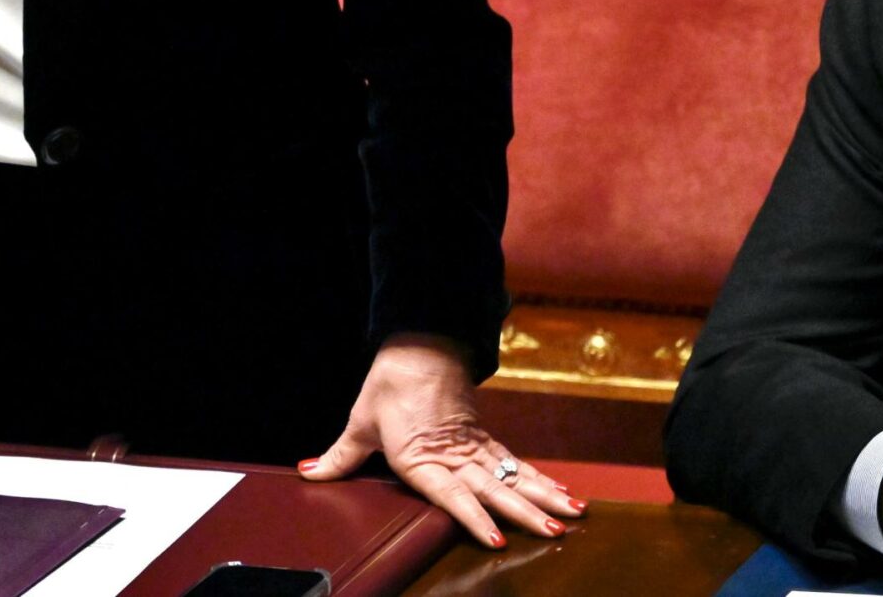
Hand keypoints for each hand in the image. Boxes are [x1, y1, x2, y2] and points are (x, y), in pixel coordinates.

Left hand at [299, 334, 583, 546]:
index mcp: (420, 456)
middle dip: (523, 511)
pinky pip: (515, 463)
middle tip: (552, 531)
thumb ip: (340, 457)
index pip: (451, 493)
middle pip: (493, 488)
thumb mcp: (360, 422)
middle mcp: (453, 455)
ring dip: (542, 496)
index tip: (497, 538)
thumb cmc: (388, 385)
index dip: (473, 516)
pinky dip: (539, 479)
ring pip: (512, 476)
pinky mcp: (483, 438)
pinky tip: (562, 494)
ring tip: (572, 516)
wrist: (417, 345)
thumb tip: (309, 474)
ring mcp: (473, 447)